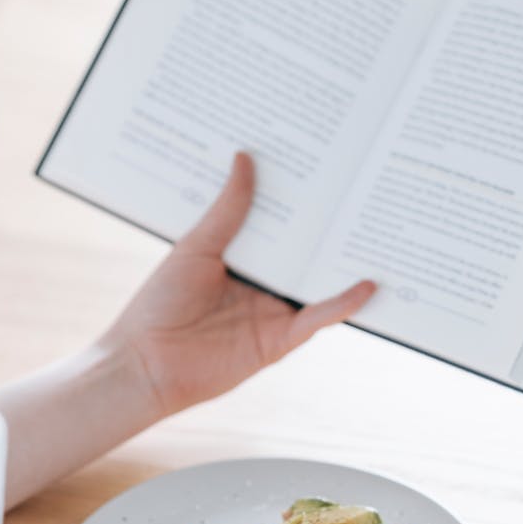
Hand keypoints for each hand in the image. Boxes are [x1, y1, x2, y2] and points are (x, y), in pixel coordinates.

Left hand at [99, 153, 375, 418]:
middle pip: (303, 252)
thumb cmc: (159, 304)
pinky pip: (317, 318)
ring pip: (316, 283)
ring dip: (344, 263)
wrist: (146, 364)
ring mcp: (273, 312)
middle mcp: (260, 284)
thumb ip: (227, 210)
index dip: (298, 201)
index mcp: (240, 257)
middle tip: (360, 190)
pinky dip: (343, 303)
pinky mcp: (280, 340)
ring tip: (376, 231)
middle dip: (330, 227)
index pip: (278, 225)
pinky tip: (367, 285)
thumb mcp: (195, 247)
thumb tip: (245, 158)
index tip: (322, 167)